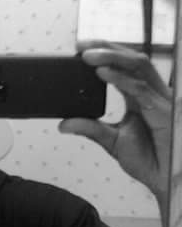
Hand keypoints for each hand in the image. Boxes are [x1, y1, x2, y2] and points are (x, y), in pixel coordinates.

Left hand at [58, 41, 171, 199]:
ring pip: (138, 66)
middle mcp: (152, 93)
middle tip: (81, 47)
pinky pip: (140, 89)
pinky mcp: (164, 110)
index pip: (124, 66)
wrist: (164, 179)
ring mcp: (160, 99)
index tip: (80, 49)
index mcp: (140, 96)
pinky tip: (103, 74)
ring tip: (87, 56)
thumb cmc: (147, 159)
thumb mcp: (110, 140)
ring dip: (111, 57)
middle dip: (107, 48)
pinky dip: (120, 79)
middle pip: (132, 59)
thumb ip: (89, 128)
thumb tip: (63, 124)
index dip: (106, 53)